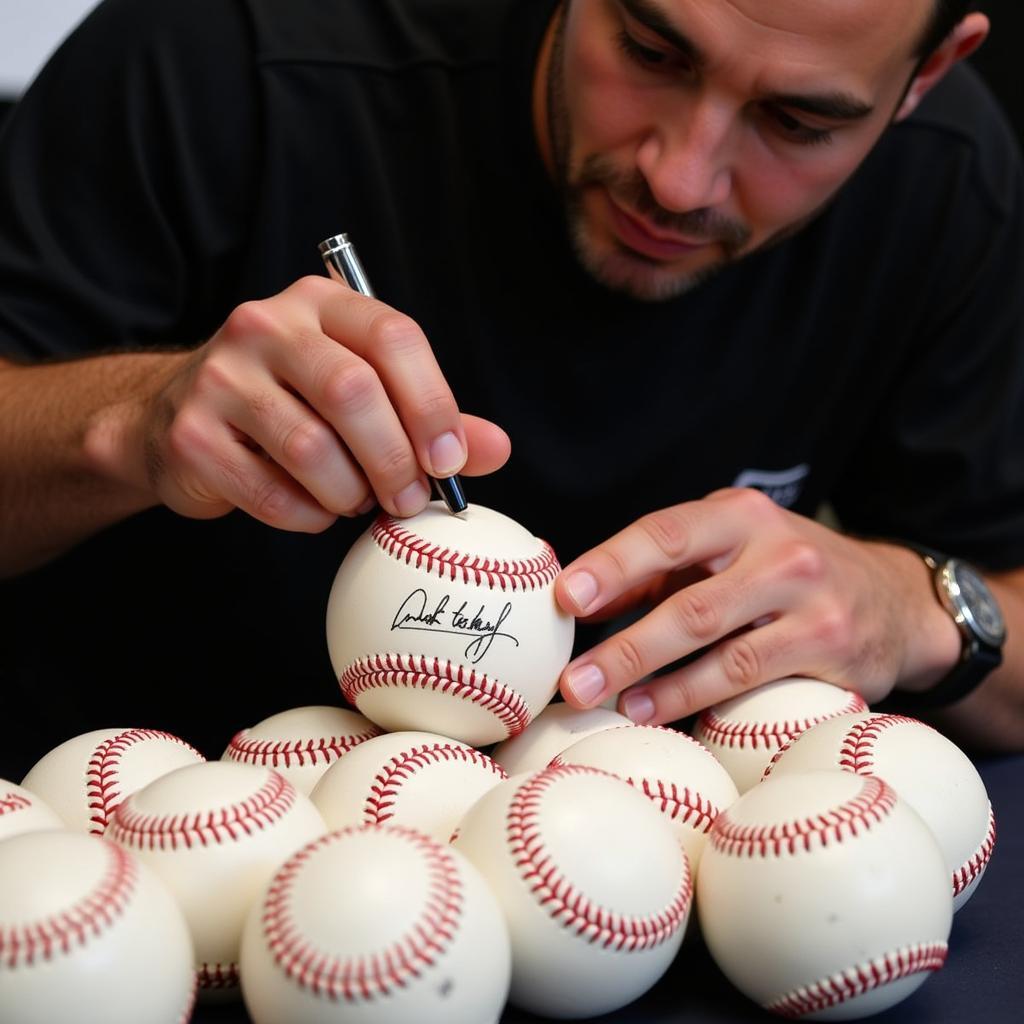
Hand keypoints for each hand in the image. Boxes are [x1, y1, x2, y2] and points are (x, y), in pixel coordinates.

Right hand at [119, 277, 509, 528]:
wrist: (178, 418)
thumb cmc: (290, 403)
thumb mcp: (361, 392)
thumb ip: (427, 417)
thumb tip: (495, 448)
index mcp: (320, 303)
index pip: (393, 336)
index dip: (433, 404)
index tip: (450, 461)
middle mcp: (265, 326)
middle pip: (354, 392)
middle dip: (395, 459)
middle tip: (409, 498)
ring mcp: (220, 378)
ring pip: (311, 448)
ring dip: (350, 493)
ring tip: (357, 501)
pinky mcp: (192, 435)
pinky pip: (270, 492)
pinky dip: (308, 517)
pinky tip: (314, 511)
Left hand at [554, 488, 961, 724]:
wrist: (894, 600)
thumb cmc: (785, 572)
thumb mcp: (727, 550)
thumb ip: (657, 572)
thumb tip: (580, 599)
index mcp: (739, 515)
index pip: (665, 533)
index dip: (612, 564)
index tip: (565, 595)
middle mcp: (778, 552)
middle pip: (687, 603)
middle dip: (622, 646)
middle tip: (571, 679)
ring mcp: (810, 604)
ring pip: (718, 649)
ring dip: (654, 683)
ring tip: (605, 703)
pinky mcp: (830, 652)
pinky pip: (751, 681)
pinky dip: (696, 700)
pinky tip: (655, 712)